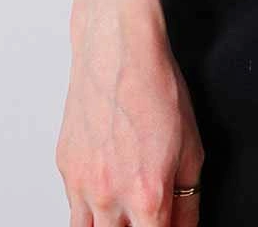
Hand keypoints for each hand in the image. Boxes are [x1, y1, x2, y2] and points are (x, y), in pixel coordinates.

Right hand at [55, 11, 204, 225]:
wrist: (117, 48)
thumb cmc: (156, 87)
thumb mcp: (192, 147)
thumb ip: (188, 199)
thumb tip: (184, 226)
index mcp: (147, 195)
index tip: (166, 225)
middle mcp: (109, 196)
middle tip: (147, 213)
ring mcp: (82, 184)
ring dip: (109, 226)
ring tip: (125, 210)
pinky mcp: (65, 168)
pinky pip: (74, 206)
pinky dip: (91, 207)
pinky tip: (108, 186)